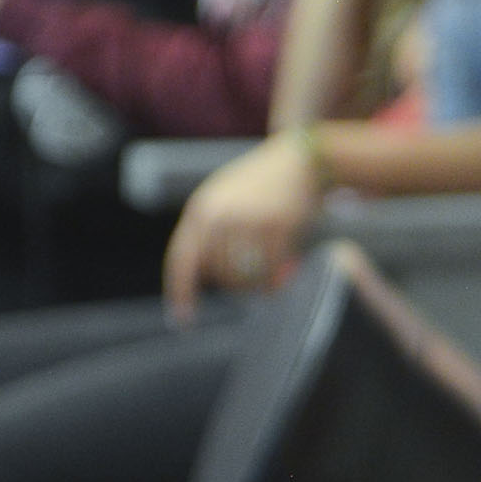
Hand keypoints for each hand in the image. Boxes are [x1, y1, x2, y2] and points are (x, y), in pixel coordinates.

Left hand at [162, 131, 322, 319]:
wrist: (300, 160)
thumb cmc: (264, 184)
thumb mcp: (227, 198)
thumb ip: (212, 230)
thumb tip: (207, 273)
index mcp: (201, 210)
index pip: (182, 259)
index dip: (180, 292)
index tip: (183, 321)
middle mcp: (218, 215)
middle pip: (218, 274)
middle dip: (238, 287)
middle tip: (257, 287)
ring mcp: (247, 220)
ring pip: (244, 276)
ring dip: (259, 285)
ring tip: (274, 279)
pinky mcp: (275, 225)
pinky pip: (271, 270)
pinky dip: (278, 280)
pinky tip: (288, 274)